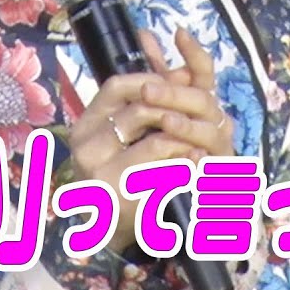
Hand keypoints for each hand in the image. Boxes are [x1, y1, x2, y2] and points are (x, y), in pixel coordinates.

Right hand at [66, 28, 233, 252]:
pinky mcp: (118, 195)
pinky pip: (163, 173)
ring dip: (185, 137)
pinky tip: (198, 162)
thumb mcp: (133, 134)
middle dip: (175, 108)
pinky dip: (185, 163)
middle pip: (140, 109)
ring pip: (155, 140)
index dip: (150, 78)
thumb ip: (149, 94)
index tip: (176, 83)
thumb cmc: (125, 175)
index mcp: (86, 123)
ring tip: (203, 139)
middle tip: (203, 110)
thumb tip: (173, 58)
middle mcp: (85, 144)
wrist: (111, 231)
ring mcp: (98, 171)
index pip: (116, 84)